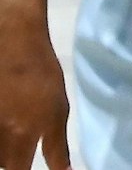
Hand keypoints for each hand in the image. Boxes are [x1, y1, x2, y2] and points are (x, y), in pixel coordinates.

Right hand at [0, 8, 70, 169]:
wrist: (14, 44)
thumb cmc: (42, 76)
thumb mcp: (58, 111)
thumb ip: (57, 148)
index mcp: (22, 136)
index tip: (30, 162)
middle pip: (4, 162)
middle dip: (15, 158)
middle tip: (24, 135)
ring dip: (4, 146)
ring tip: (13, 122)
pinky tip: (5, 115)